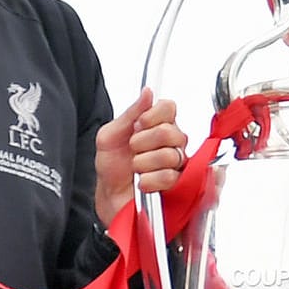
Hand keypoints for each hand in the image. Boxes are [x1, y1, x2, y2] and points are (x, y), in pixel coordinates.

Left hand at [95, 87, 187, 222]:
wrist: (110, 196)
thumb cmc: (112, 167)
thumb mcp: (111, 135)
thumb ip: (130, 113)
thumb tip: (147, 92)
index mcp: (156, 125)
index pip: (169, 107)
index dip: (152, 115)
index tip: (138, 125)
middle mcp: (170, 141)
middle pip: (169, 131)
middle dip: (143, 142)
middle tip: (133, 149)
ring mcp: (176, 162)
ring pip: (169, 155)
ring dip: (144, 163)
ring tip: (136, 168)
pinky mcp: (178, 183)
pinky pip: (170, 176)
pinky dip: (149, 180)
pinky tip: (143, 181)